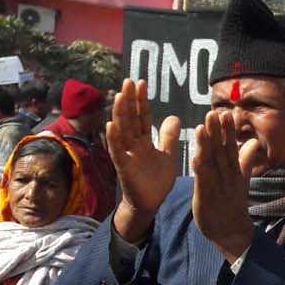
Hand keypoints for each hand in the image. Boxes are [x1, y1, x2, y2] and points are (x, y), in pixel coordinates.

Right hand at [109, 79, 180, 241]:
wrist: (150, 203)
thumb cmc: (156, 180)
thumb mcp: (168, 155)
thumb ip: (169, 137)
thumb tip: (174, 116)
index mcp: (144, 140)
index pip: (142, 116)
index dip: (141, 101)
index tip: (141, 83)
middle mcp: (132, 144)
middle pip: (130, 118)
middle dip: (130, 100)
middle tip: (129, 81)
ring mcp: (126, 154)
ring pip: (122, 130)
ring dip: (120, 113)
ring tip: (121, 95)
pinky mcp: (123, 167)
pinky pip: (116, 151)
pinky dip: (113, 138)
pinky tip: (110, 125)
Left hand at [191, 109, 256, 263]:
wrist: (231, 231)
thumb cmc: (233, 204)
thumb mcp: (242, 179)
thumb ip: (246, 160)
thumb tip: (254, 142)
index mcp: (234, 171)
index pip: (231, 147)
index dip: (228, 131)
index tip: (225, 113)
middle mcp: (227, 176)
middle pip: (222, 151)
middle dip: (218, 132)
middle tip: (213, 113)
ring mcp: (218, 186)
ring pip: (212, 163)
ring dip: (207, 146)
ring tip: (201, 128)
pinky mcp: (207, 197)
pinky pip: (203, 182)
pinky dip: (200, 169)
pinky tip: (195, 157)